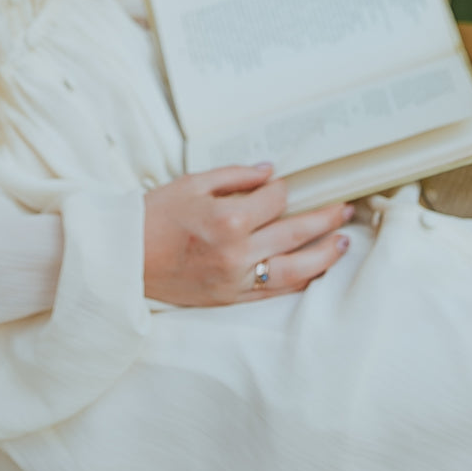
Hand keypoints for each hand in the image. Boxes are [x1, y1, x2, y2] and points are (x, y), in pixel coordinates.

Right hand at [143, 163, 353, 306]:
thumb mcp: (192, 183)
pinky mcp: (231, 299)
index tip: (286, 185)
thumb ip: (234, 176)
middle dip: (324, 219)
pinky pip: (275, 293)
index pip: (275, 200)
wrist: (126, 259)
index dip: (284, 189)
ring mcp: (236, 280)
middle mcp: (238, 253)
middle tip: (345, 208)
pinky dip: (299, 282)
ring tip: (343, 243)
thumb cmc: (154, 216)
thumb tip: (269, 171)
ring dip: (324, 255)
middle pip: (295, 233)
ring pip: (295, 269)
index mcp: (228, 220)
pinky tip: (315, 271)